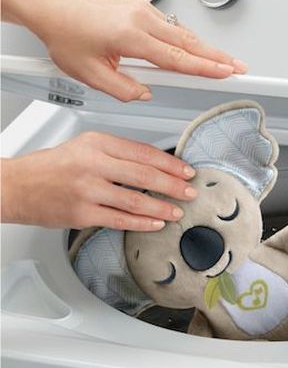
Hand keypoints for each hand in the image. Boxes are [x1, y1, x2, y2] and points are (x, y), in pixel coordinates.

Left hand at [1, 0, 246, 101]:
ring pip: (183, 33)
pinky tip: (194, 49)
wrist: (54, 7)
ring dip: (205, 49)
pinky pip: (172, 26)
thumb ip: (123, 90)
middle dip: (218, 56)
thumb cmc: (66, 34)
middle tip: (240, 68)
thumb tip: (145, 93)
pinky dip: (187, 39)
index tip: (228, 72)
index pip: (178, 57)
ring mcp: (144, 9)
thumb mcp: (90, 74)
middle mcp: (141, 18)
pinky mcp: (142, 7)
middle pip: (190, 42)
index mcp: (130, 36)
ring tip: (223, 62)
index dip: (207, 67)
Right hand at [1, 132, 197, 230]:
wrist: (16, 186)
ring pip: (135, 201)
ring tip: (177, 211)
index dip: (170, 163)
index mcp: (98, 143)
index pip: (144, 152)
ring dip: (161, 208)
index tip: (187, 170)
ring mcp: (87, 190)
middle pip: (144, 176)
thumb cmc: (53, 166)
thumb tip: (156, 165)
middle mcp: (93, 164)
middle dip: (173, 185)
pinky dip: (141, 223)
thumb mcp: (86, 146)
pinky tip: (155, 224)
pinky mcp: (81, 214)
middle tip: (190, 192)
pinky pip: (119, 220)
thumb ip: (118, 153)